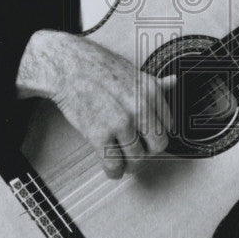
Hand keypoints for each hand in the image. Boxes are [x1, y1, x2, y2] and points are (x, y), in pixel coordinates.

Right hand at [16, 30, 174, 178]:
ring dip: (129, 164)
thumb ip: (154, 83)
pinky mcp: (99, 134)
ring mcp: (120, 122)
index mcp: (151, 91)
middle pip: (157, 147)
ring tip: (122, 159)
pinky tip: (111, 168)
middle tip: (135, 152)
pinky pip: (114, 164)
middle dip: (147, 152)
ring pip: (137, 159)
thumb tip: (172, 82)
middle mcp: (140, 107)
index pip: (168, 127)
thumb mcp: (133, 71)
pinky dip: (113, 171)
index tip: (146, 138)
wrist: (66, 66)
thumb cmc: (97, 67)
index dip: (155, 134)